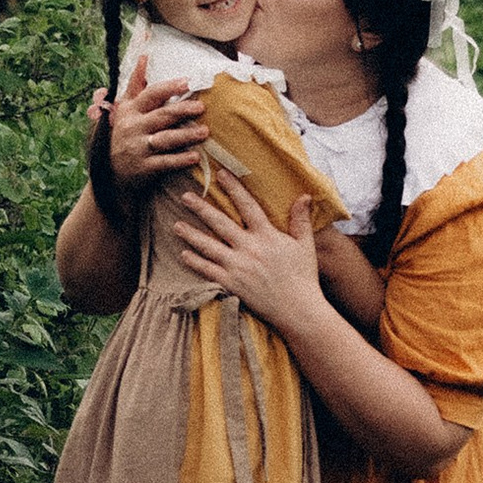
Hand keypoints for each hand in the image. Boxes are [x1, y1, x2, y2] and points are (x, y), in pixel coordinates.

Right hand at [102, 58, 207, 187]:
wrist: (109, 173)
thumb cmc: (123, 133)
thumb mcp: (124, 108)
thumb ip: (136, 83)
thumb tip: (145, 55)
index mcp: (130, 110)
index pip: (150, 95)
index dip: (169, 87)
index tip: (188, 82)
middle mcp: (133, 127)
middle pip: (161, 116)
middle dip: (182, 110)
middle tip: (201, 107)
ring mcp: (138, 148)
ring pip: (164, 139)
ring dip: (185, 135)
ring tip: (205, 132)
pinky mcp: (144, 168)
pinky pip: (164, 163)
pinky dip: (179, 160)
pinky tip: (195, 156)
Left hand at [173, 175, 325, 329]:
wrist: (298, 309)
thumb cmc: (303, 277)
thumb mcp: (305, 245)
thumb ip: (301, 220)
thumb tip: (304, 196)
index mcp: (267, 235)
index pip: (247, 205)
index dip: (234, 188)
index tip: (221, 173)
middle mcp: (249, 248)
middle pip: (220, 223)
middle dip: (202, 208)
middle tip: (185, 196)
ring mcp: (237, 266)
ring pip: (208, 246)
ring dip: (191, 234)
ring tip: (176, 225)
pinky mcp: (231, 284)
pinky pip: (207, 270)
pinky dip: (194, 262)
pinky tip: (183, 254)